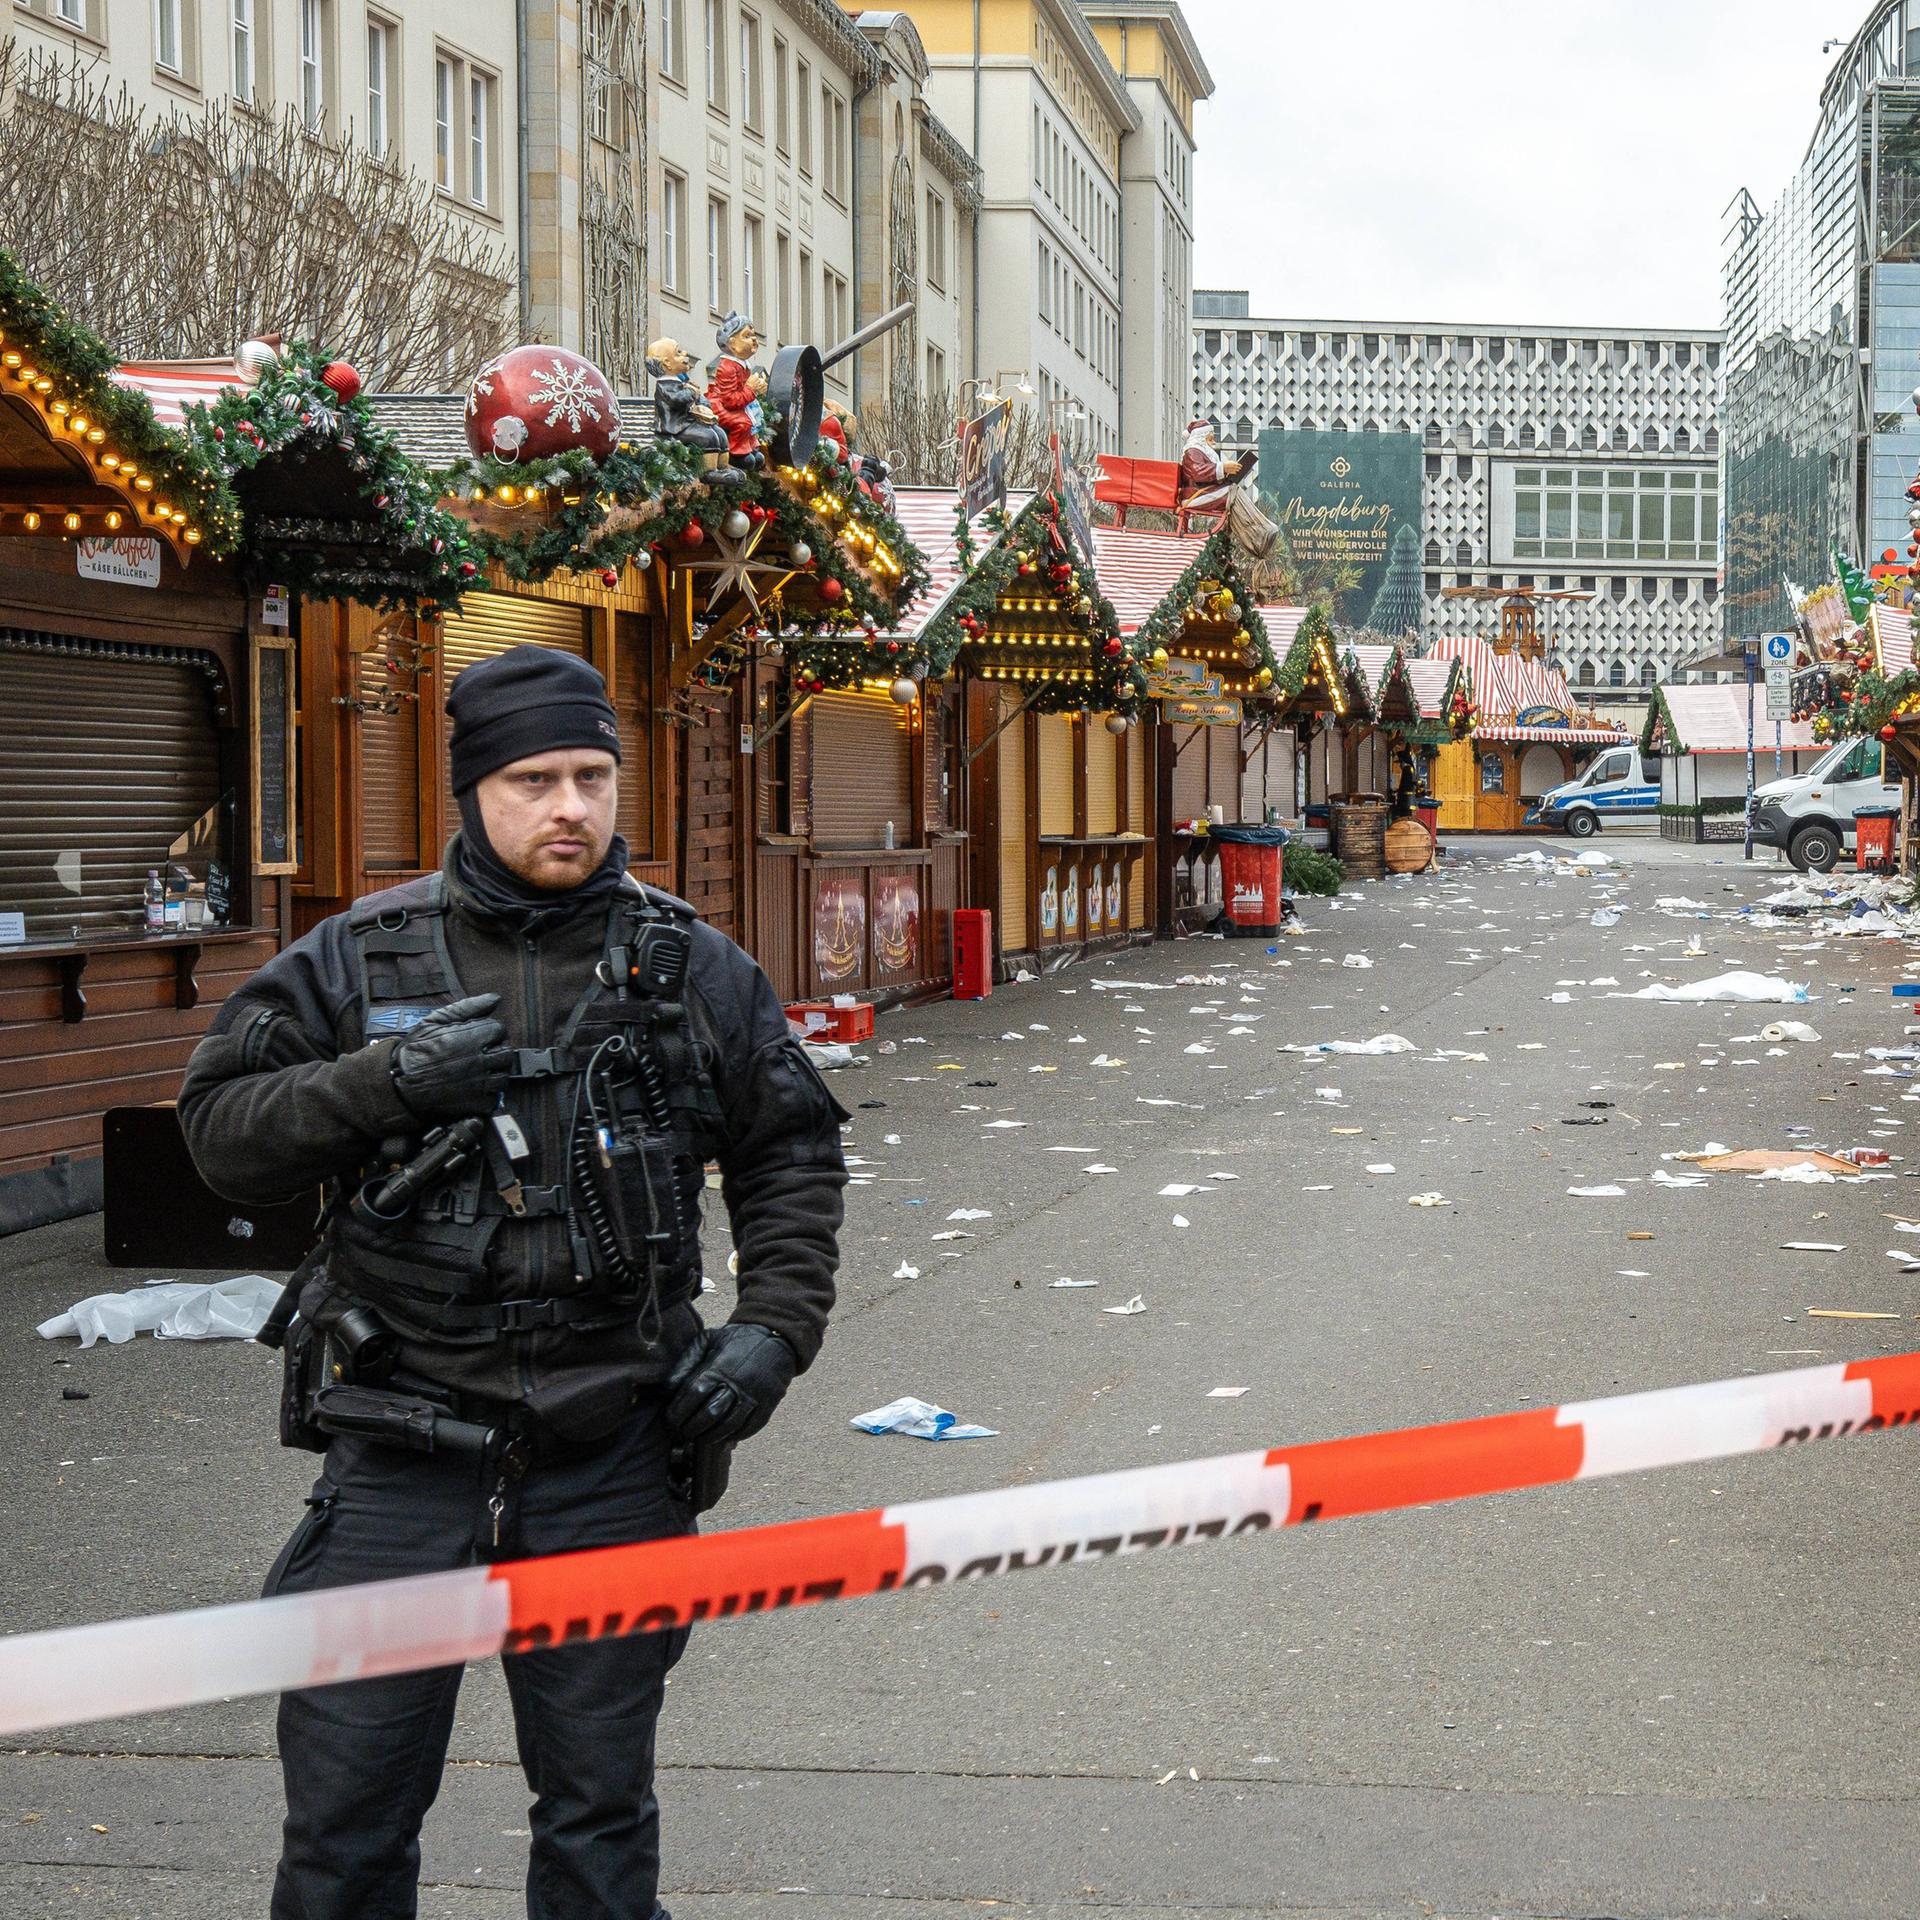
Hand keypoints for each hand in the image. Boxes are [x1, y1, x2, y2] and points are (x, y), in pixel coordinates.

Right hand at [387, 993, 510, 1120]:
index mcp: (471, 1038)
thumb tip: (494, 998)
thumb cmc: (414, 1053)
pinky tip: (473, 1090)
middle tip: (480, 1056)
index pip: (499, 1029)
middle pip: (506, 1053)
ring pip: (503, 1076)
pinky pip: (494, 1098)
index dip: (489, 1033)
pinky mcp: (476, 1104)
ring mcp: (479, 1083)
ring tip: (477, 1073)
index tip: (479, 1038)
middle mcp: (479, 1060)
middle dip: (495, 1053)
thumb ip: (467, 1007)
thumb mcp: (434, 1022)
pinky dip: (486, 1096)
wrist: (398, 1085)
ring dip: (493, 1074)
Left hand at [665, 1323, 796, 1444]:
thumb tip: (667, 1390)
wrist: (776, 1340)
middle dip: (690, 1428)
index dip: (677, 1411)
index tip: (668, 1420)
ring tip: (697, 1438)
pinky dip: (731, 1437)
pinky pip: (747, 1430)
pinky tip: (720, 1437)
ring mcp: (754, 1397)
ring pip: (728, 1426)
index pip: (693, 1394)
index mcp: (720, 1367)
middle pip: (709, 1414)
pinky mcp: (766, 1408)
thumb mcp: (708, 1340)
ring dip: (709, 1437)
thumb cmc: (736, 1341)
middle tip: (680, 1433)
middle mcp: (737, 1384)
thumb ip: (686, 1362)